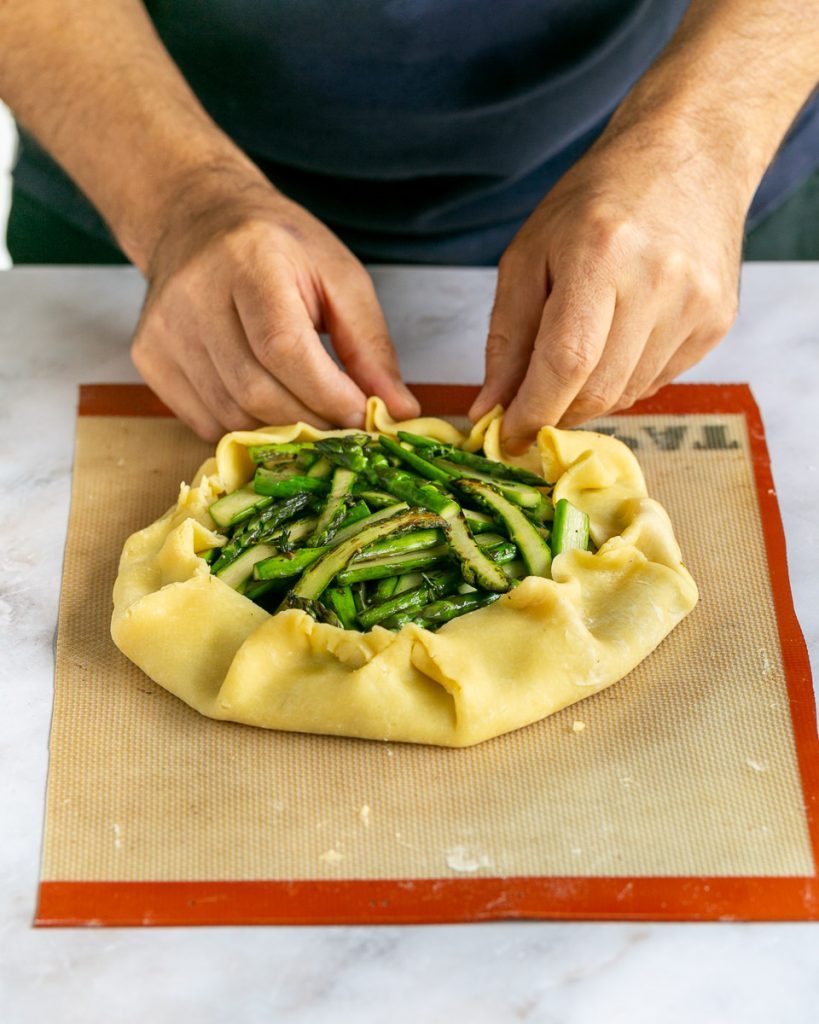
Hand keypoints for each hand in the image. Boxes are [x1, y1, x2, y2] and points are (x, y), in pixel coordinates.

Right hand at [132, 169, 418, 440]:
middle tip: (344, 428)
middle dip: (311, 420)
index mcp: (248, 260)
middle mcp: (194, 295)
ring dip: (281, 431)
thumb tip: (398, 411)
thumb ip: (370, 345)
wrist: (195, 219)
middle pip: (256, 390)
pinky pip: (204, 421)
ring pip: (230, 415)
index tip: (364, 417)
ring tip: (311, 418)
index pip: (284, 347)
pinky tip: (268, 409)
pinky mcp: (150, 359)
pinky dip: (246, 429)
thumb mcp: (338, 276)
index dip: (328, 394)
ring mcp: (164, 330)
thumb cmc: (277, 247)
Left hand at [470, 117, 744, 451]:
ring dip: (590, 394)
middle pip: (599, 390)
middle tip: (533, 403)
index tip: (506, 438)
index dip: (532, 411)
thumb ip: (507, 336)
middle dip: (556, 412)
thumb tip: (490, 407)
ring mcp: (697, 304)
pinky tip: (620, 337)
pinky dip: (625, 378)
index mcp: (602, 253)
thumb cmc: (597, 202)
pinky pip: (658, 381)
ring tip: (581, 350)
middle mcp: (659, 280)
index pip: (566, 361)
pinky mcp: (718, 322)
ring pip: (628, 394)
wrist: (688, 156)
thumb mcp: (530, 254)